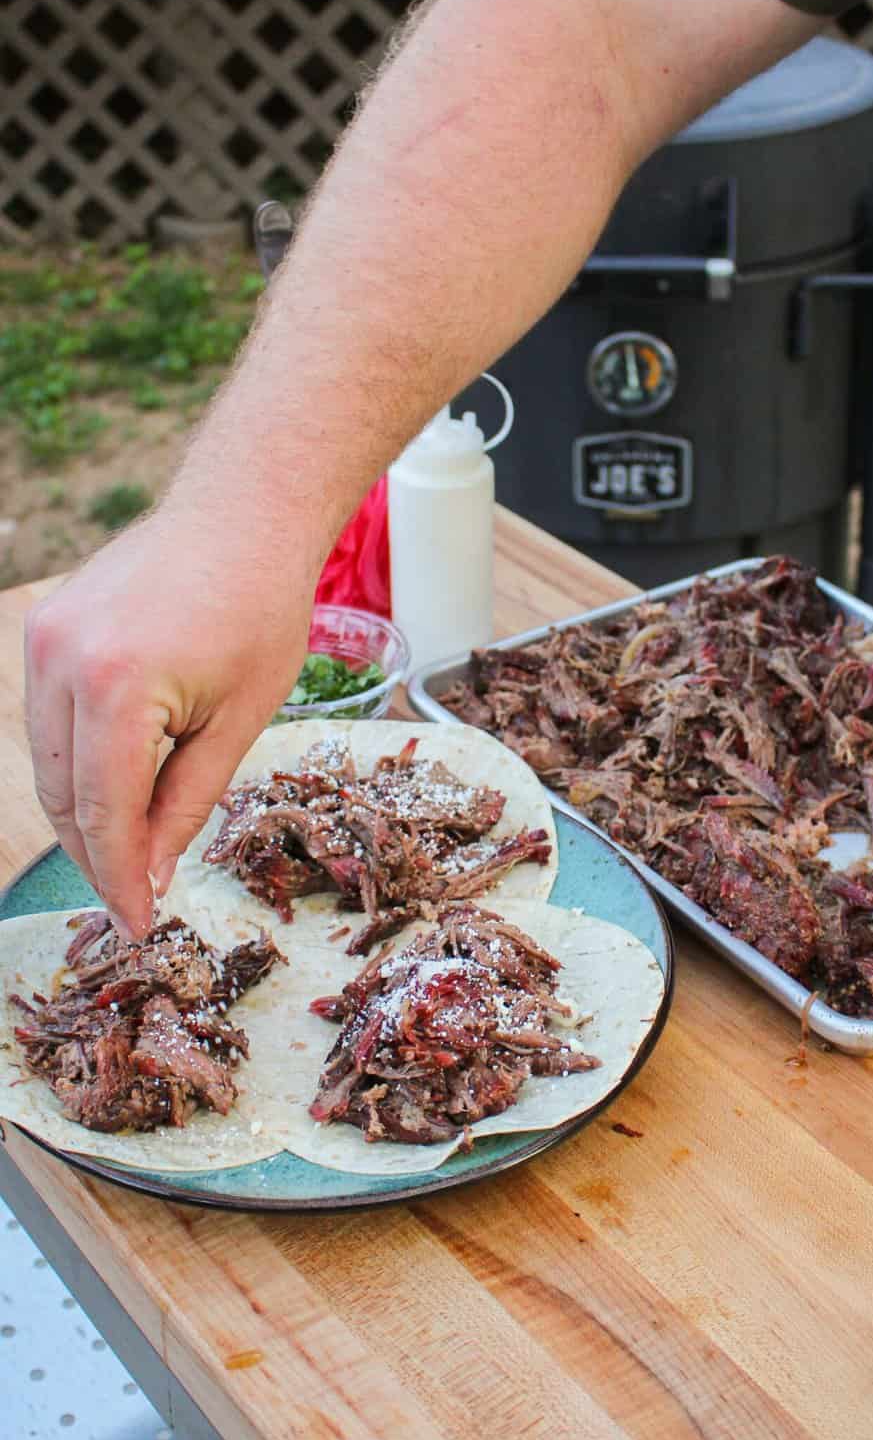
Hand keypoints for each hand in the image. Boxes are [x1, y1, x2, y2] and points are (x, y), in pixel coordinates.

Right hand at [24, 510, 312, 937]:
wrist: (243, 516)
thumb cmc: (261, 609)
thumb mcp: (240, 720)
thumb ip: (188, 802)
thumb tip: (154, 875)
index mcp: (118, 686)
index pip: (105, 811)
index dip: (120, 877)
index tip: (139, 924)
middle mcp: (62, 660)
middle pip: (64, 793)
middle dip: (99, 854)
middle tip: (135, 901)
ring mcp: (43, 639)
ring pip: (47, 762)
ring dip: (83, 813)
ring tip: (127, 855)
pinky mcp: (43, 628)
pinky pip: (47, 720)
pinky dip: (76, 763)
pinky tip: (114, 792)